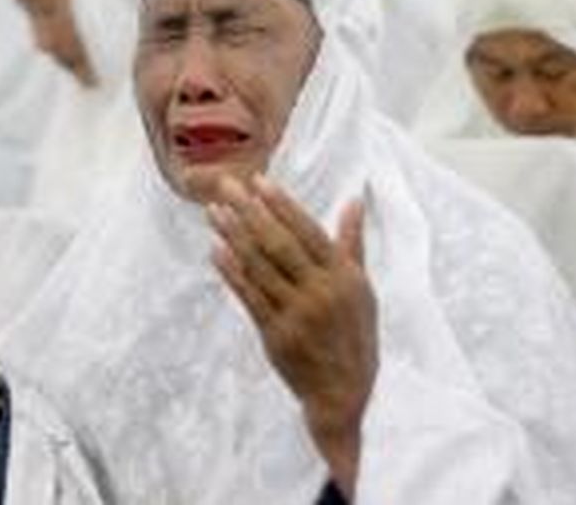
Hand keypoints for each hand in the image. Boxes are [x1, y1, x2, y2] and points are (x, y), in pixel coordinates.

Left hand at [207, 175, 376, 499]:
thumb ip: (352, 243)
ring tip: (213, 212)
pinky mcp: (275, 333)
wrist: (343, 393)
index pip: (308, 231)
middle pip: (278, 243)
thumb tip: (354, 200)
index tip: (259, 182)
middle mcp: (320, 291)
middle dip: (249, 211)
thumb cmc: (354, 335)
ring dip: (232, 235)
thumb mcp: (362, 289)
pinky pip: (249, 296)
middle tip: (225, 185)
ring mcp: (296, 313)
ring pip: (259, 266)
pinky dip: (231, 271)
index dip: (282, 205)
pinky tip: (215, 250)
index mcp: (343, 276)